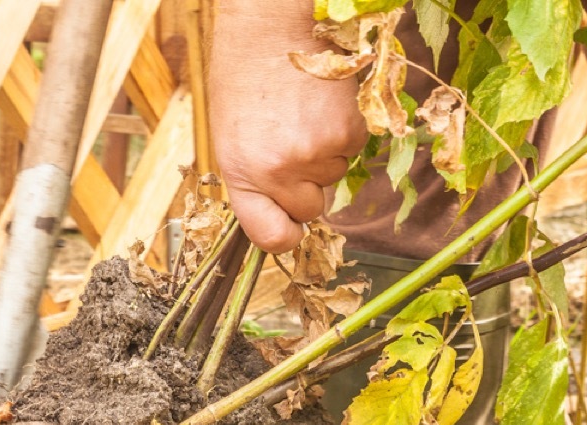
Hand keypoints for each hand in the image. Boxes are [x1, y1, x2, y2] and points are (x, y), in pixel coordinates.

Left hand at [210, 0, 365, 252]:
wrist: (273, 25)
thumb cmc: (246, 75)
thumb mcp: (233, 135)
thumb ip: (255, 179)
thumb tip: (283, 213)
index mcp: (242, 174)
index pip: (270, 238)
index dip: (285, 234)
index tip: (290, 225)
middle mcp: (278, 171)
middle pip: (311, 209)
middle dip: (307, 184)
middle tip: (293, 141)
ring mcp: (316, 153)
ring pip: (334, 175)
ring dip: (325, 151)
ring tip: (303, 111)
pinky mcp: (349, 132)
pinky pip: (353, 148)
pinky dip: (344, 129)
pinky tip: (323, 102)